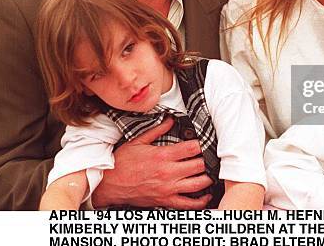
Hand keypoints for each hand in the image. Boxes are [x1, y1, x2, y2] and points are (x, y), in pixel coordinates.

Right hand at [91, 116, 211, 208]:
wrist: (109, 184)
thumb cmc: (122, 163)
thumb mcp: (138, 141)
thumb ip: (157, 130)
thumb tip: (170, 120)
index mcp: (163, 155)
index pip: (192, 148)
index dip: (203, 143)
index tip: (207, 141)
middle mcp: (169, 172)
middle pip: (199, 165)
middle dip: (209, 160)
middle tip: (213, 156)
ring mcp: (168, 188)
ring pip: (198, 184)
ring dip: (209, 178)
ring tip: (213, 172)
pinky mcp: (166, 201)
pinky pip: (189, 204)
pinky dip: (201, 201)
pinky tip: (206, 194)